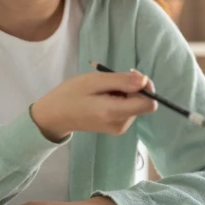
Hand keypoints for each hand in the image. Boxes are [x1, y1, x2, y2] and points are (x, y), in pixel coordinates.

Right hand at [30, 69, 156, 141]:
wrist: (54, 115)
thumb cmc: (71, 94)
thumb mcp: (95, 81)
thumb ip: (122, 81)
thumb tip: (145, 80)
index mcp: (115, 113)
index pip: (149, 104)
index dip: (146, 87)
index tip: (130, 76)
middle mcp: (121, 124)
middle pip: (143, 103)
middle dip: (133, 88)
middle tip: (111, 80)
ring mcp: (119, 128)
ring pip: (136, 105)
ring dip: (125, 93)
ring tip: (103, 89)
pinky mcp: (116, 128)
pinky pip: (128, 110)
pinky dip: (121, 100)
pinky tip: (104, 97)